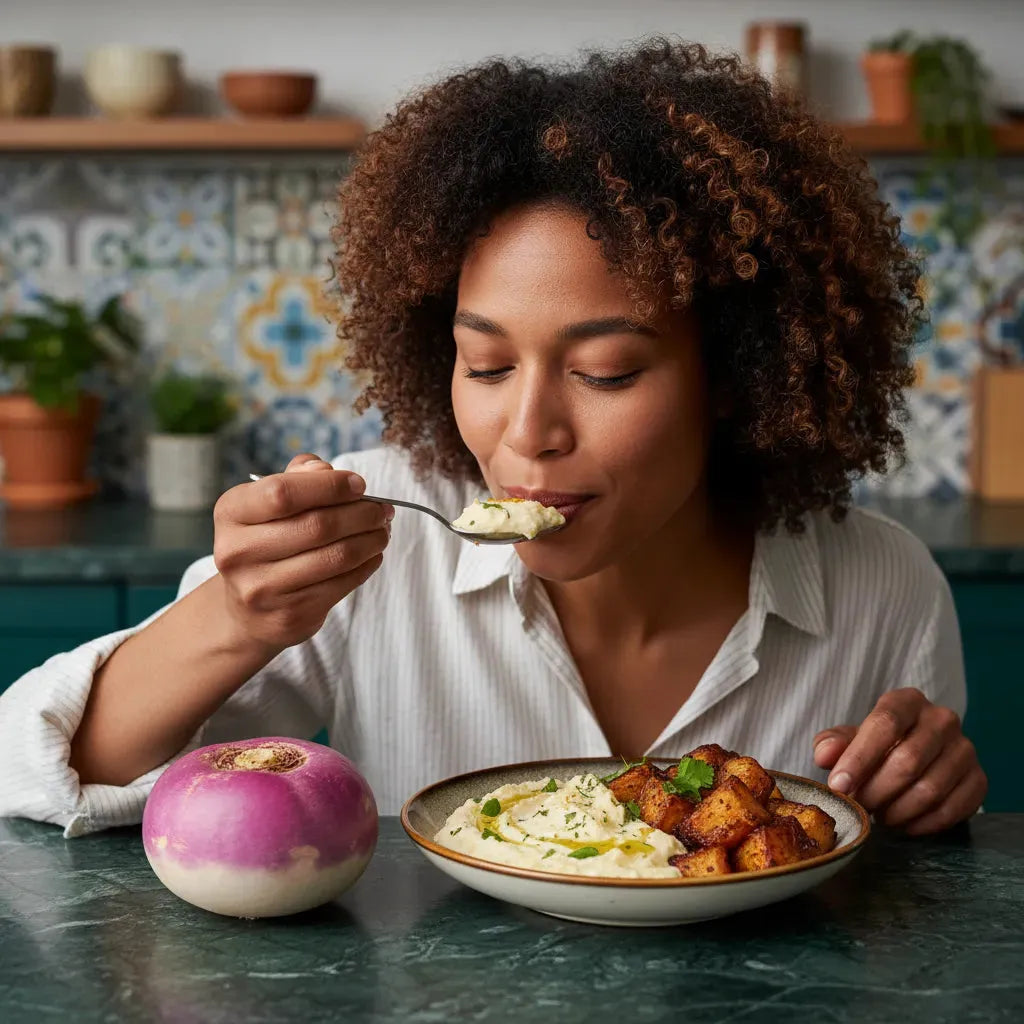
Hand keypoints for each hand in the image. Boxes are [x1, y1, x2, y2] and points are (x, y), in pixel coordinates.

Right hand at [213, 454, 391, 649]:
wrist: (246, 610)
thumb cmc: (265, 542)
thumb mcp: (267, 504)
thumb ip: (296, 478)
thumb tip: (325, 469)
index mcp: (231, 513)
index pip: (283, 493)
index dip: (329, 486)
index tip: (359, 485)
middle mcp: (238, 552)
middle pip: (317, 525)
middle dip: (362, 514)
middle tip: (382, 509)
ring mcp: (262, 589)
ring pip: (336, 556)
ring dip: (371, 539)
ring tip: (383, 530)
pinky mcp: (289, 615)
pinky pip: (342, 584)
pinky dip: (367, 564)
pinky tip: (372, 554)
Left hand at [813, 688, 986, 834]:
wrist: (916, 756)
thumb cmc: (877, 745)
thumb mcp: (850, 738)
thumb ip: (834, 743)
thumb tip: (825, 756)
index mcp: (907, 700)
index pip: (884, 723)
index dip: (859, 757)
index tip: (839, 785)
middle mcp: (942, 719)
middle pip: (908, 760)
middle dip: (876, 790)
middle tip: (859, 806)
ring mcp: (964, 749)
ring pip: (930, 789)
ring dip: (897, 810)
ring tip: (879, 815)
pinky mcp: (978, 779)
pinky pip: (952, 809)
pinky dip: (923, 823)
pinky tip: (904, 824)